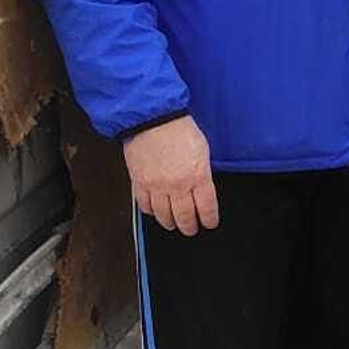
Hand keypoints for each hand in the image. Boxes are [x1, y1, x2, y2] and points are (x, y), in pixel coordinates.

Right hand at [124, 115, 218, 235]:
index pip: (206, 208)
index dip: (209, 219)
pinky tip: (155, 211)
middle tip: (191, 229)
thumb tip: (202, 188)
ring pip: (164, 216)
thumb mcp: (202, 150)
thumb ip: (202, 172)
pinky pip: (145, 205)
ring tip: (173, 224)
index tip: (209, 223)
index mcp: (198, 176)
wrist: (153, 119)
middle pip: (185, 217)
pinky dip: (151, 212)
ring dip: (170, 223)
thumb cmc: (179, 129)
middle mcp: (177, 185)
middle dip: (189, 227)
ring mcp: (157, 186)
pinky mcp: (140, 183)